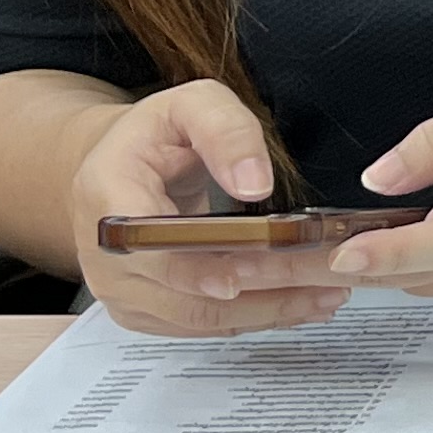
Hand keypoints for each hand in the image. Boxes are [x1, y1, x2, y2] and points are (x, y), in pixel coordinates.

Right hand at [68, 80, 352, 338]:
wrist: (117, 168)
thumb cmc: (156, 136)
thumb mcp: (190, 106)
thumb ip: (225, 131)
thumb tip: (255, 184)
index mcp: (109, 200)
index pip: (154, 248)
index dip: (201, 268)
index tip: (253, 272)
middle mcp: (106, 256)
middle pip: (187, 294)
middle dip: (263, 293)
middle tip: (327, 283)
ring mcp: (122, 290)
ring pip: (200, 320)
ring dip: (267, 312)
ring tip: (327, 297)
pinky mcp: (143, 311)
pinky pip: (200, 327)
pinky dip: (252, 318)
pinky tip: (298, 306)